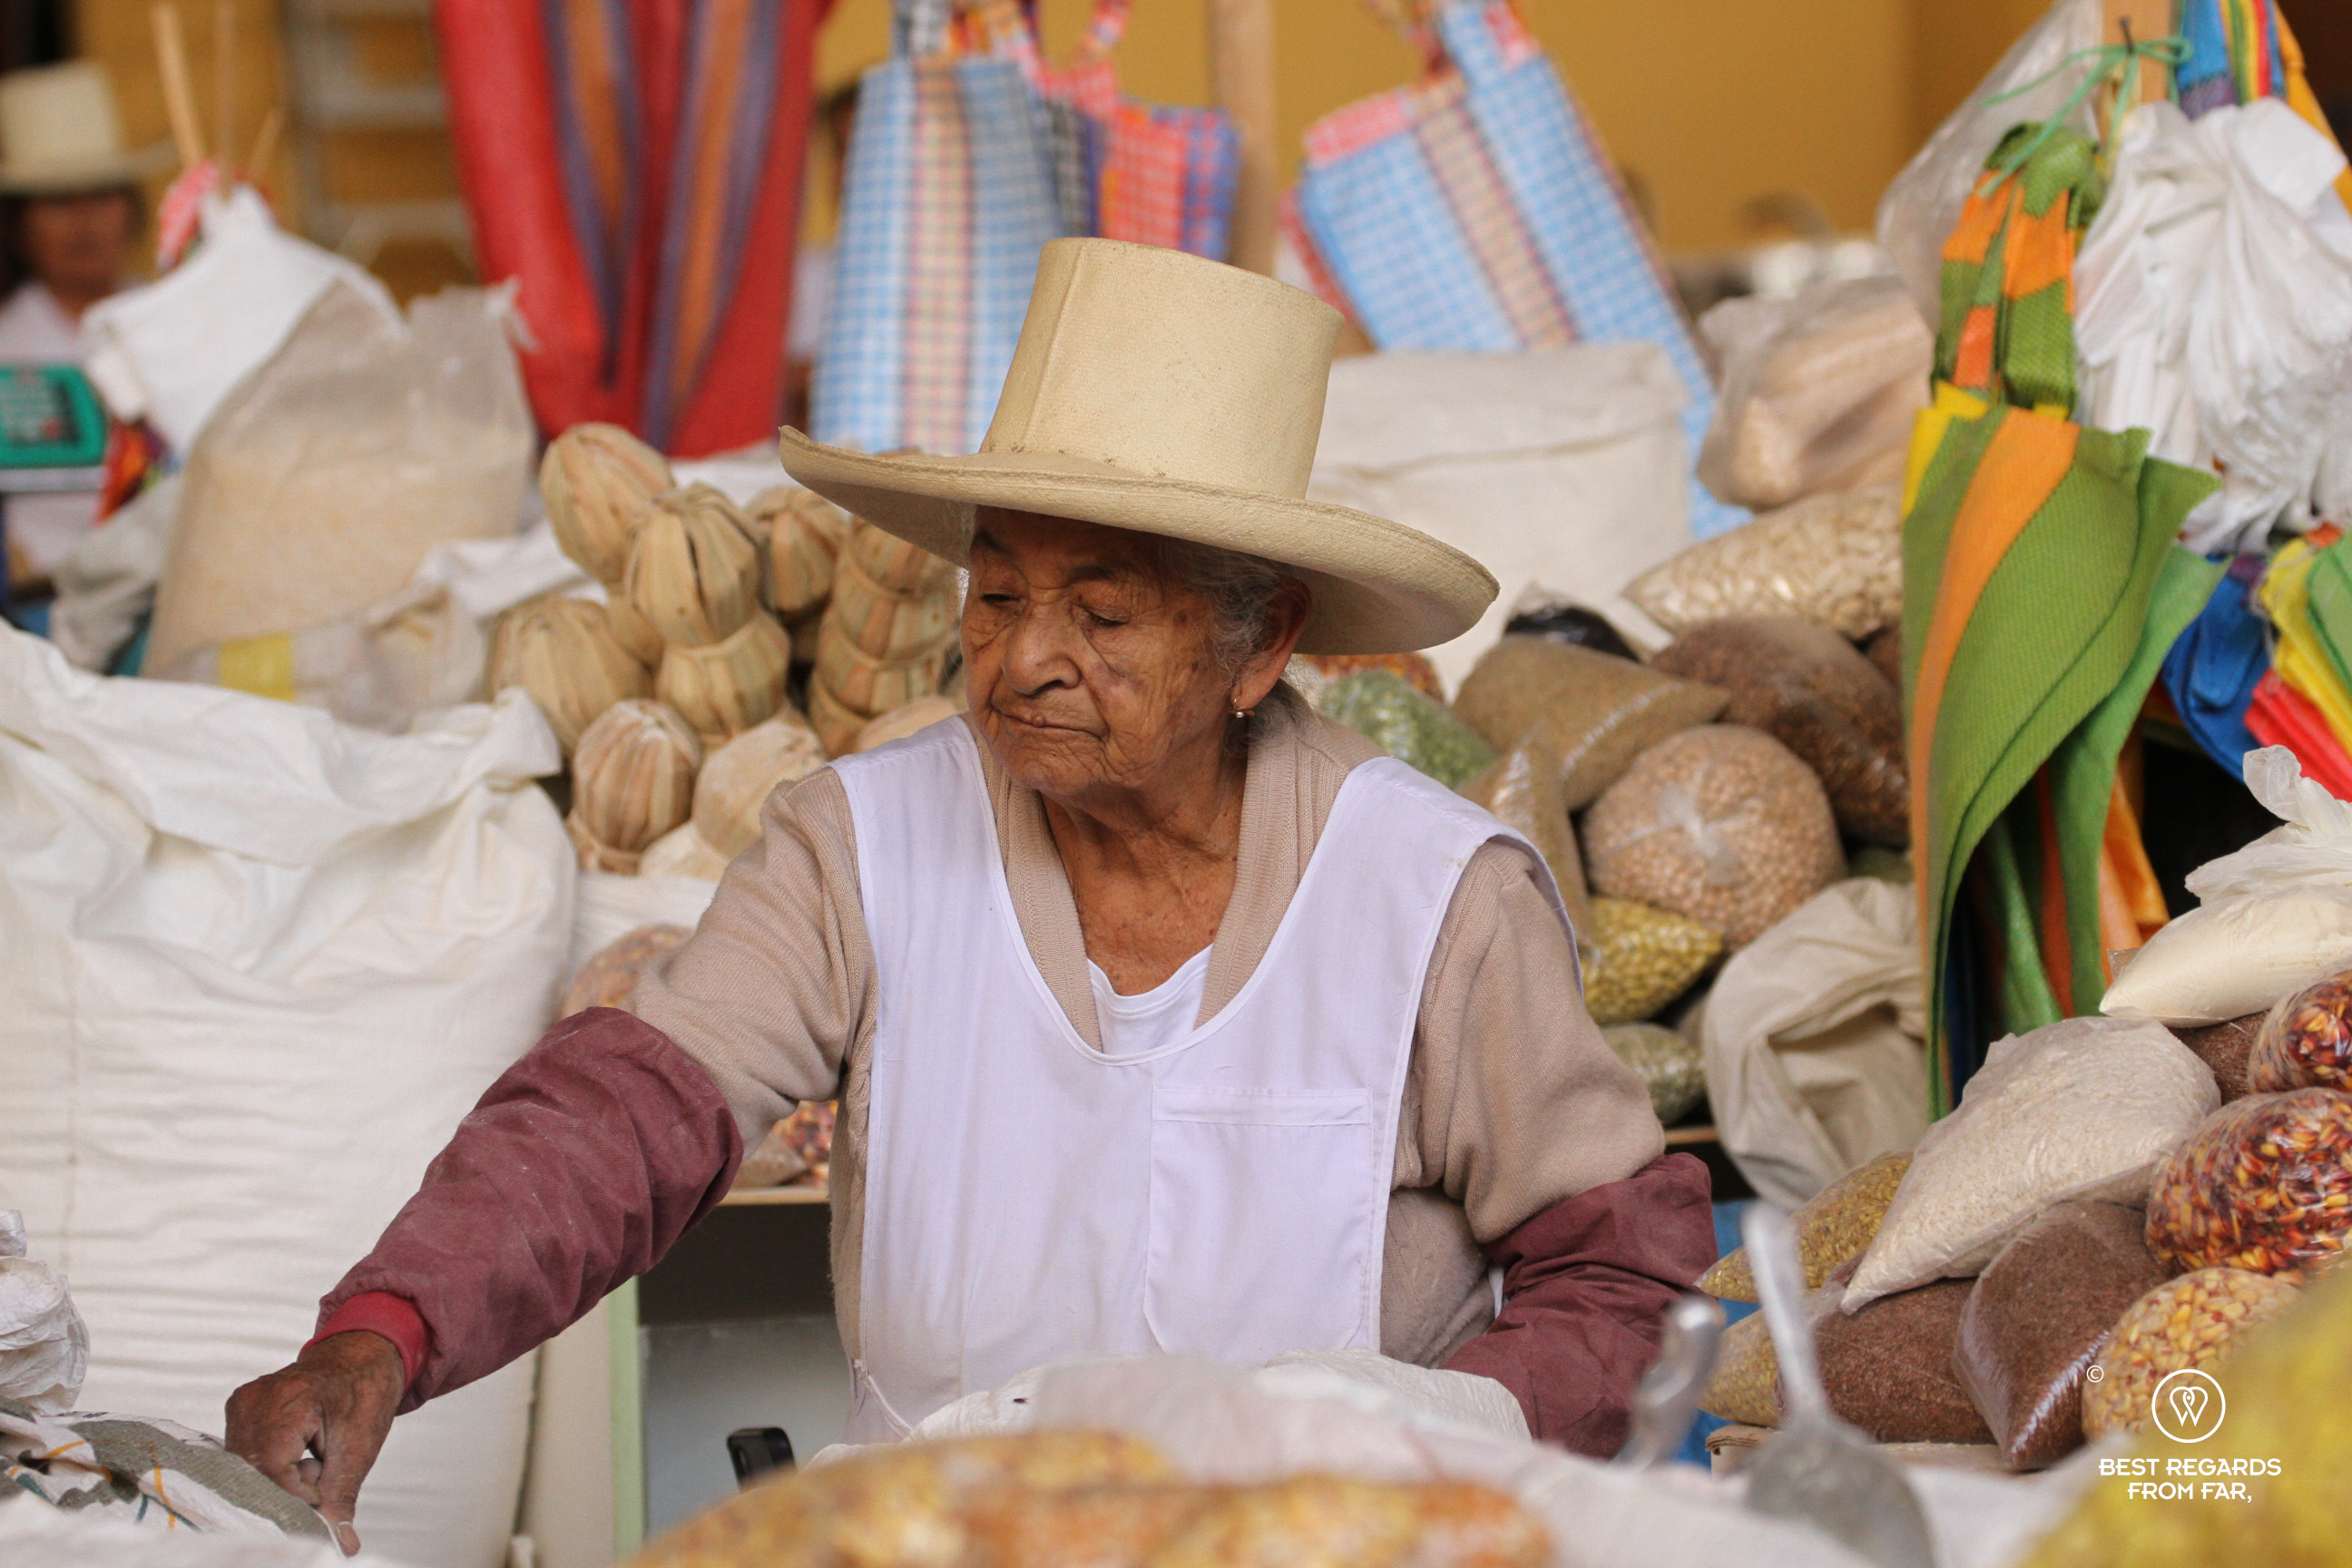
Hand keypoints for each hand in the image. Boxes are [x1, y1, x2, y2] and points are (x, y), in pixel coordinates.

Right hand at [226, 1330, 405, 1554]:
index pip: (272, 1469)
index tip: (322, 1504)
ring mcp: (243, 1403)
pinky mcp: (239, 1410)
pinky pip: (244, 1455)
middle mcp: (255, 1399)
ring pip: (245, 1468)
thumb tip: (340, 1545)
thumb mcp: (360, 1448)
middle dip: (285, 1491)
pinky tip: (298, 1456)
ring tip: (313, 1462)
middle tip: (321, 1479)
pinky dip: (270, 1467)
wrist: (361, 1358)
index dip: (296, 1496)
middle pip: (253, 1471)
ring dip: (277, 1480)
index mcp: (289, 1400)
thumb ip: (341, 1498)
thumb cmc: (365, 1394)